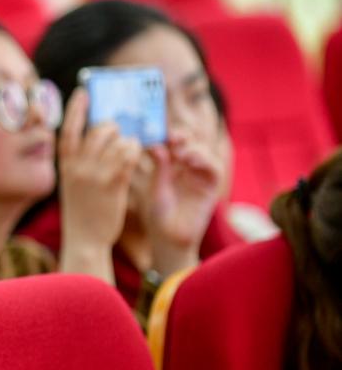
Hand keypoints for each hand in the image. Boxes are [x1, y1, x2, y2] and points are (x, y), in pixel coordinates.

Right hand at [57, 89, 141, 281]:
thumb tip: (98, 138)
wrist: (84, 239)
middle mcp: (78, 167)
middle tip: (119, 133)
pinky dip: (133, 150)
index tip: (84, 92)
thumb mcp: (72, 184)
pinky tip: (135, 153)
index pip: (68, 130)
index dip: (76, 108)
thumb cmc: (81, 211)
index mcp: (65, 165)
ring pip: (117, 140)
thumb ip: (80, 162)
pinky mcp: (113, 183)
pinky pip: (127, 155)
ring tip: (130, 147)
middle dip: (113, 127)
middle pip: (98, 131)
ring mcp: (95, 174)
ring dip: (127, 140)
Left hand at [132, 131, 223, 275]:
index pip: (175, 142)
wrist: (168, 239)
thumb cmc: (158, 215)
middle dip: (184, 136)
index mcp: (171, 165)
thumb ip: (160, 168)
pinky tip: (191, 161)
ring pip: (205, 151)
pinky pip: (214, 168)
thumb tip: (157, 144)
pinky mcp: (211, 187)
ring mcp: (200, 176)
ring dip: (195, 147)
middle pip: (192, 142)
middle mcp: (187, 168)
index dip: (171, 134)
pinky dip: (205, 160)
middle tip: (173, 137)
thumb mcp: (155, 188)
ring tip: (182, 152)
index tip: (161, 131)